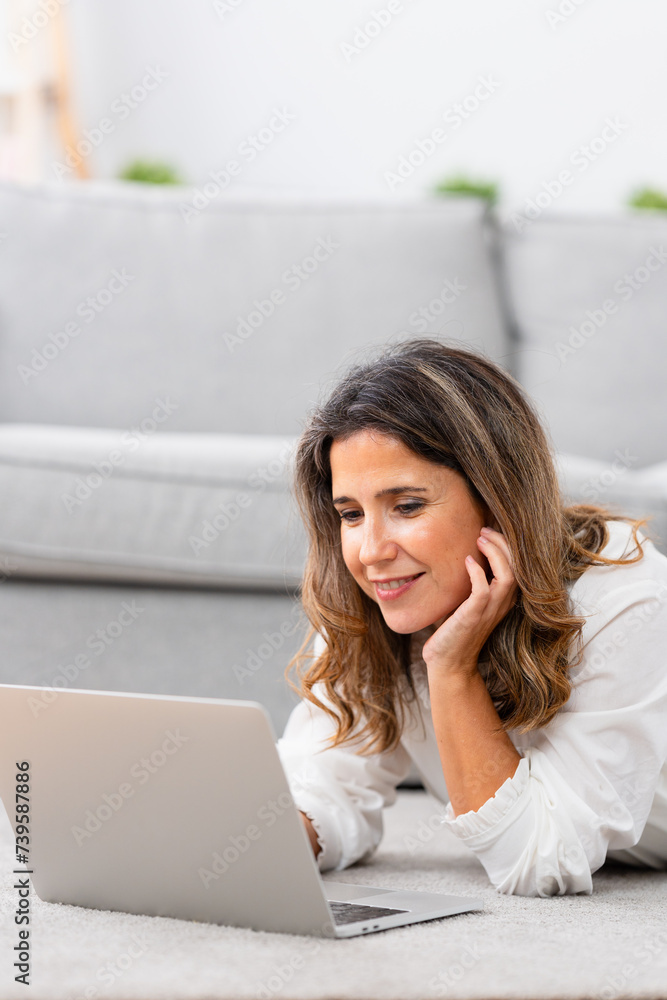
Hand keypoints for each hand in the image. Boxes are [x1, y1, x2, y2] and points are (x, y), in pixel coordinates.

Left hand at [422, 527, 517, 676]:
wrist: (448, 663)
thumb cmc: (454, 632)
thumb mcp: (466, 603)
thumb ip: (471, 584)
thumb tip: (461, 558)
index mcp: (502, 600)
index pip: (517, 568)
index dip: (508, 547)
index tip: (489, 532)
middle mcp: (501, 604)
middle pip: (517, 567)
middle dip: (504, 543)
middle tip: (484, 530)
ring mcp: (489, 611)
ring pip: (507, 576)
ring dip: (495, 553)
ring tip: (480, 538)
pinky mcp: (473, 616)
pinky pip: (483, 590)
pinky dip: (477, 572)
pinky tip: (467, 561)